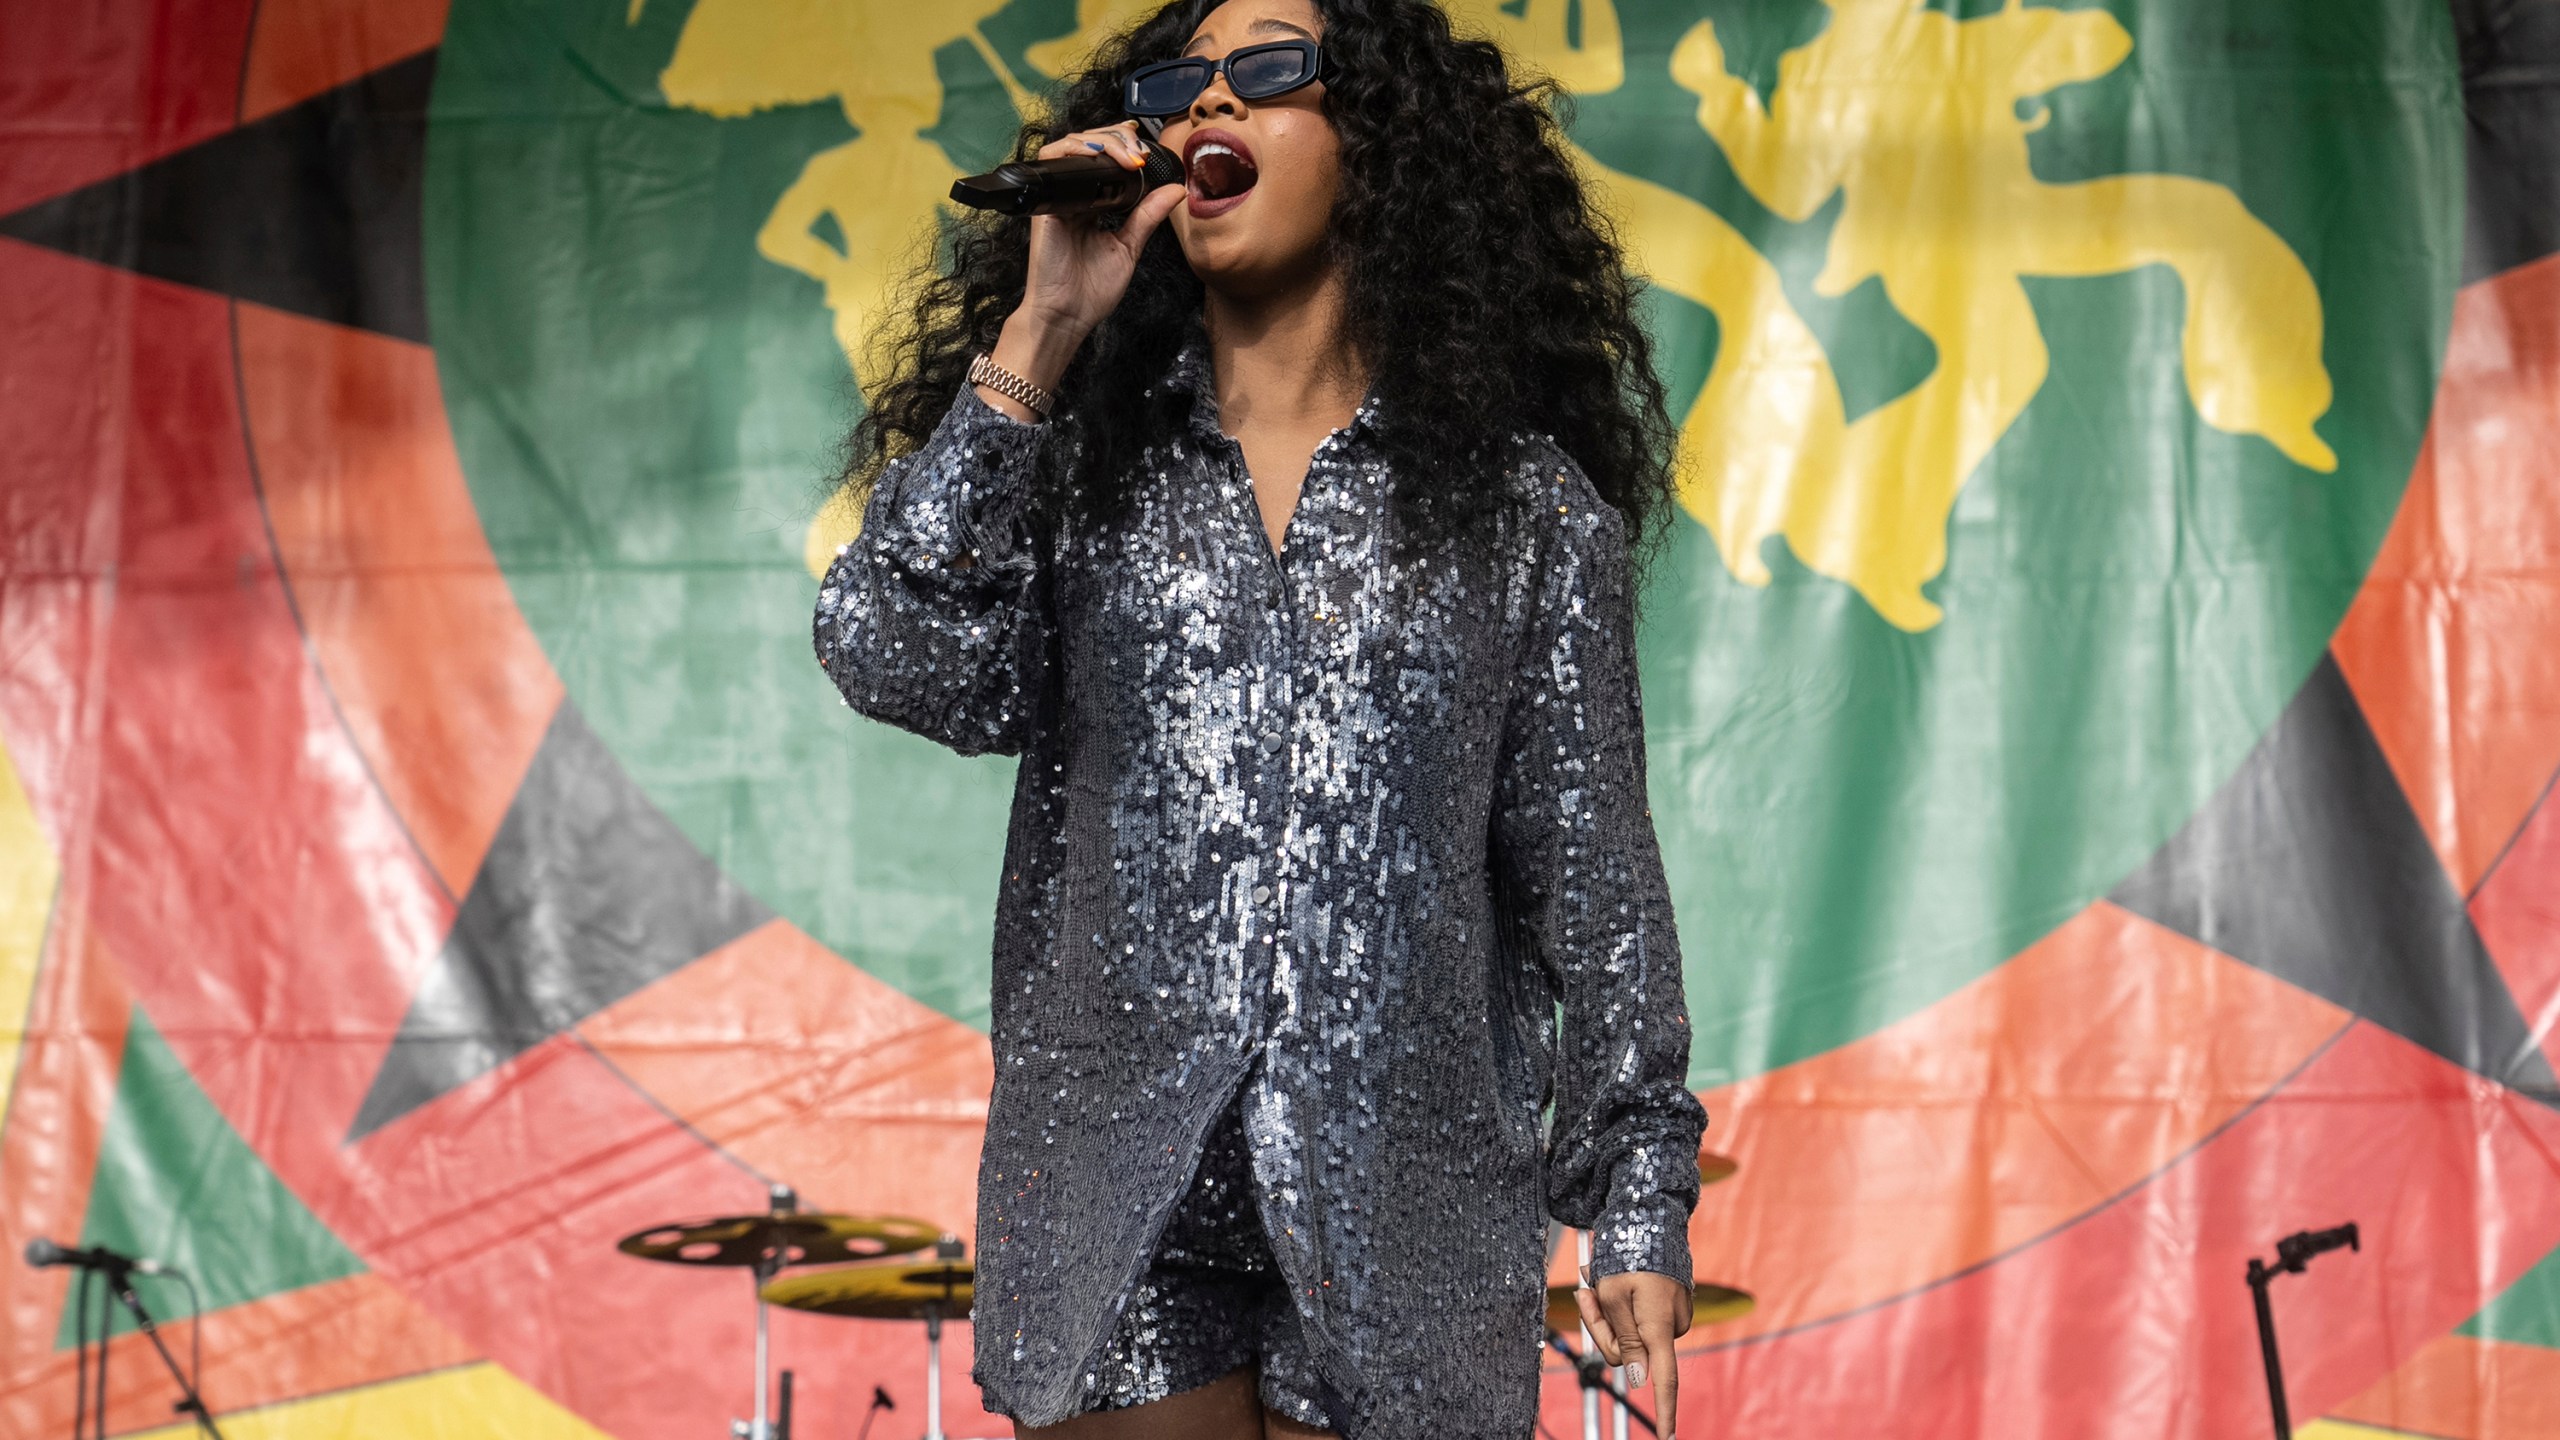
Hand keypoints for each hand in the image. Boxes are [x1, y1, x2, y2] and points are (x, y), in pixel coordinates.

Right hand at [1013, 120, 1186, 360]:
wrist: (1067, 316)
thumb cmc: (1091, 291)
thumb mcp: (1129, 246)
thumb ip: (1148, 215)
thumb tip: (1176, 189)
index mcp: (1090, 204)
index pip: (1102, 159)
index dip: (1120, 142)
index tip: (1144, 147)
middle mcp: (1072, 196)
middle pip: (1087, 145)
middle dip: (1115, 137)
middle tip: (1139, 152)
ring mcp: (1057, 198)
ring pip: (1069, 146)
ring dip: (1100, 141)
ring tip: (1126, 156)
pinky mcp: (1046, 203)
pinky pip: (1052, 163)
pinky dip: (1074, 151)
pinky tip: (1098, 158)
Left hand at [1574, 1264, 1690, 1437]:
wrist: (1648, 1214)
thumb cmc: (1627, 1251)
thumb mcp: (1615, 1294)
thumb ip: (1626, 1340)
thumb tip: (1641, 1380)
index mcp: (1659, 1326)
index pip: (1664, 1381)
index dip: (1664, 1412)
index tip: (1666, 1438)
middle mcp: (1672, 1325)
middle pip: (1626, 1350)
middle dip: (1600, 1326)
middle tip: (1585, 1290)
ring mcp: (1671, 1315)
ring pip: (1628, 1332)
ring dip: (1607, 1310)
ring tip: (1598, 1277)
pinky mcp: (1667, 1305)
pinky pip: (1637, 1316)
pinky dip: (1619, 1301)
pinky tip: (1610, 1276)